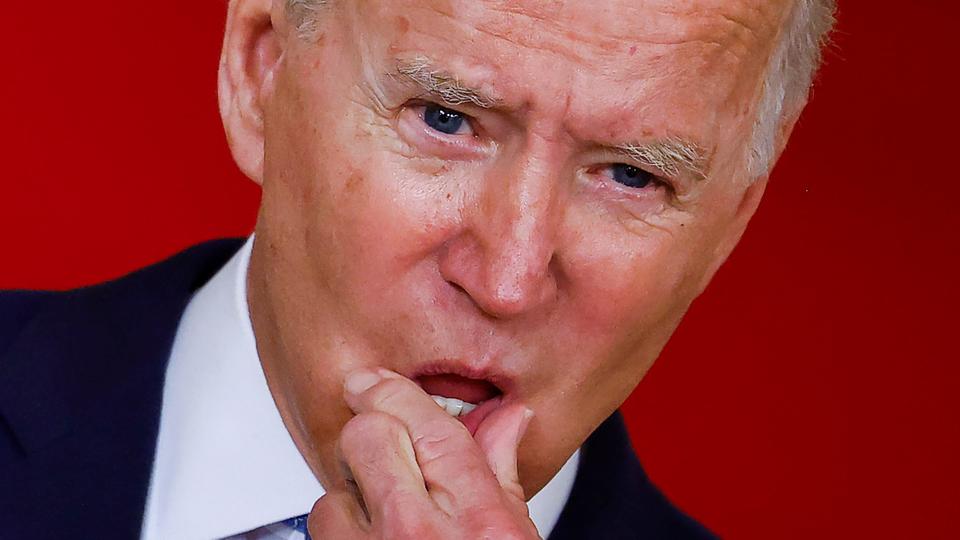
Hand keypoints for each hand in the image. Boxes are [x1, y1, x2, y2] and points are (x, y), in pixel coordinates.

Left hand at [307, 368, 538, 538]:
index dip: (393, 391)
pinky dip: (339, 522)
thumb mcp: (513, 536)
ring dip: (354, 488)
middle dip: (375, 433)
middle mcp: (418, 531)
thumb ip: (504, 473)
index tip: (374, 380)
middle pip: (370, 435)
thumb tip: (510, 417)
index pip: (427, 424)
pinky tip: (367, 533)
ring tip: (382, 509)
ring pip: (336, 483)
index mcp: (475, 518)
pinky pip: (318, 520)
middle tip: (388, 449)